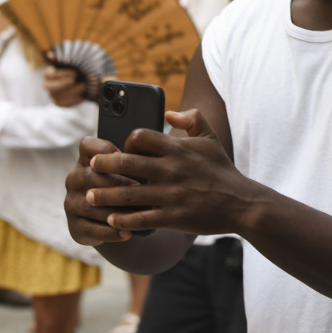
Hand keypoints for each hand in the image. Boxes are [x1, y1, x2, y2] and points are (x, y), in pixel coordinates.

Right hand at [44, 53, 85, 106]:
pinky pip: (62, 104)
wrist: (86, 82)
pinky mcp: (59, 103)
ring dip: (71, 92)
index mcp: (49, 74)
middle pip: (47, 87)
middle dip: (63, 84)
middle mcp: (48, 85)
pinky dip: (72, 101)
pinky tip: (82, 96)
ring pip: (56, 96)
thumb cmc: (77, 71)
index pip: (48, 75)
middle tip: (76, 81)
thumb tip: (50, 54)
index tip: (74, 72)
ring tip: (83, 87)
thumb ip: (61, 60)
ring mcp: (52, 95)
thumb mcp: (72, 64)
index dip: (60, 74)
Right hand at [64, 136, 138, 245]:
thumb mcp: (135, 170)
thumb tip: (152, 154)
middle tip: (141, 188)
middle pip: (89, 177)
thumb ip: (138, 158)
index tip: (126, 155)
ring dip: (115, 210)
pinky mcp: (75, 227)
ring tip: (138, 214)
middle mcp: (74, 180)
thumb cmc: (132, 185)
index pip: (87, 145)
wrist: (123, 219)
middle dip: (117, 183)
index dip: (105, 149)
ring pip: (90, 205)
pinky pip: (90, 230)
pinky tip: (128, 233)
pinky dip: (110, 232)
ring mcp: (71, 204)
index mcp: (87, 160)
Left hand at [85, 109, 253, 236]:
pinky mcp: (172, 217)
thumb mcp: (211, 139)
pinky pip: (139, 218)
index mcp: (178, 149)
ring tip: (90, 196)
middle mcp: (171, 169)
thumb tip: (168, 113)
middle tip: (90, 167)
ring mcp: (170, 195)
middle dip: (103, 164)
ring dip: (104, 195)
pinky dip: (122, 220)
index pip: (141, 136)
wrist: (241, 203)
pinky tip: (111, 219)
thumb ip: (192, 119)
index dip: (126, 141)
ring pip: (127, 193)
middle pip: (126, 162)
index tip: (120, 149)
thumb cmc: (222, 170)